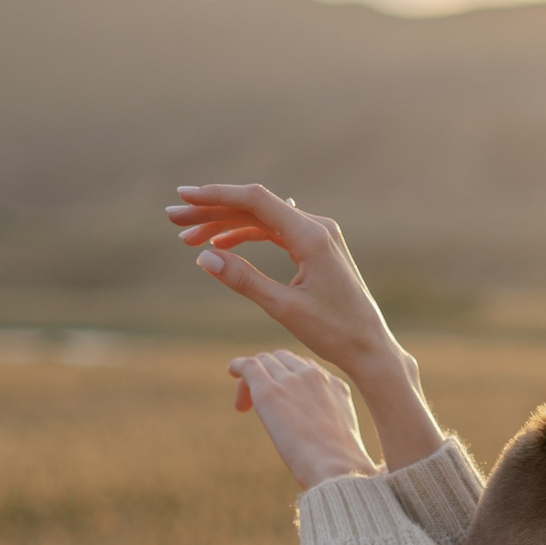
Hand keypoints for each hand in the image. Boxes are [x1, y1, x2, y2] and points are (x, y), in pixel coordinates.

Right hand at [169, 185, 443, 469]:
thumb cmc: (334, 333)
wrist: (371, 349)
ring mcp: (320, 236)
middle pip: (255, 207)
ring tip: (189, 238)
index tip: (184, 195)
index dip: (216, 195)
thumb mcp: (283, 308)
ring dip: (226, 226)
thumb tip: (203, 257)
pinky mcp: (318, 249)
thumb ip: (243, 280)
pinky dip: (248, 237)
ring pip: (264, 220)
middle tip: (174, 220)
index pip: (255, 200)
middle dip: (213, 212)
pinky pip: (277, 233)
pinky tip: (223, 245)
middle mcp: (317, 228)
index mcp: (312, 236)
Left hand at [227, 349, 377, 490]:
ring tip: (245, 404)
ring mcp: (292, 381)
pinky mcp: (270, 391)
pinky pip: (249, 366)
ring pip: (265, 362)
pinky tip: (232, 371)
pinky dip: (238, 366)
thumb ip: (327, 425)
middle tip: (258, 406)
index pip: (306, 368)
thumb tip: (315, 440)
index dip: (290, 379)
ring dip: (253, 377)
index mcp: (335, 385)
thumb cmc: (340, 465)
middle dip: (270, 375)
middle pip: (284, 360)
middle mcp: (314, 376)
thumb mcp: (341, 436)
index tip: (284, 402)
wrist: (337, 467)